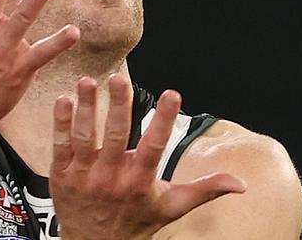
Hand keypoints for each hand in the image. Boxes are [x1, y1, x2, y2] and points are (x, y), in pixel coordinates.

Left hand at [49, 75, 245, 239]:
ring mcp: (85, 176)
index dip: (163, 120)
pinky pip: (60, 146)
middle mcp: (111, 178)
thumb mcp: (172, 206)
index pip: (154, 147)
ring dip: (86, 108)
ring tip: (88, 82)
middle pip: (115, 137)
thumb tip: (240, 184)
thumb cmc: (136, 221)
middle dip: (118, 106)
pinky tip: (64, 99)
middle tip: (120, 78)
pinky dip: (60, 123)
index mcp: (140, 182)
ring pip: (85, 137)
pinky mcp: (62, 175)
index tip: (172, 94)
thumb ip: (204, 189)